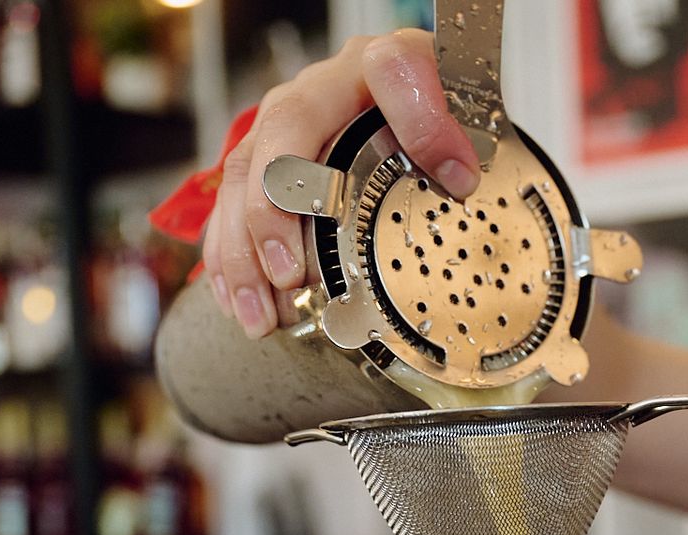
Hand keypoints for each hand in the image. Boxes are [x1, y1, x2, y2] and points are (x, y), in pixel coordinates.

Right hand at [204, 29, 481, 338]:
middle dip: (273, 218)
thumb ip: (452, 129)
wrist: (402, 95)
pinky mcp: (263, 158)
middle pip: (278, 140)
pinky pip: (230, 204)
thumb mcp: (454, 104)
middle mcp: (319, 92)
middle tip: (288, 277)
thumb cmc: (423, 101)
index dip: (395, 128)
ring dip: (242, 254)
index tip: (373, 199)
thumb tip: (458, 174)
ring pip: (242, 179)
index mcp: (376, 69)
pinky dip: (230, 257)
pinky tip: (237, 300)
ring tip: (258, 313)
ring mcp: (283, 125)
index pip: (387, 74)